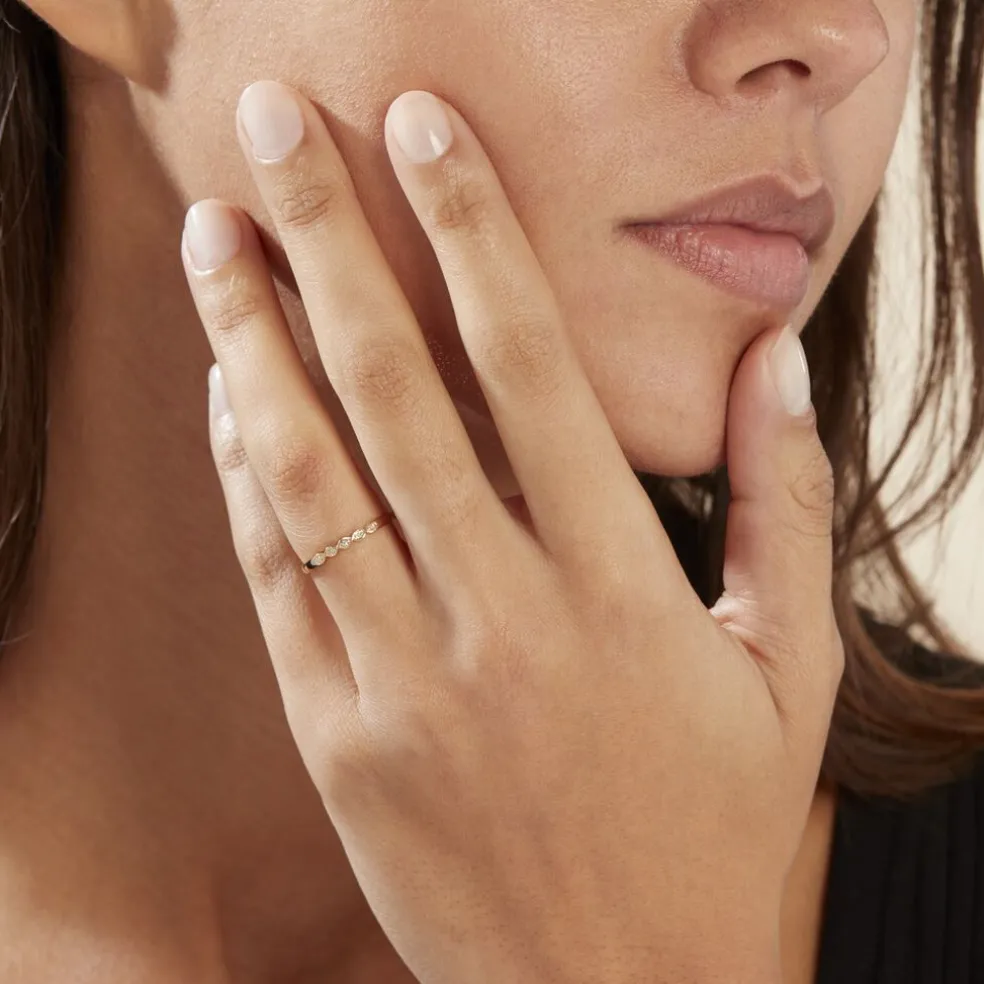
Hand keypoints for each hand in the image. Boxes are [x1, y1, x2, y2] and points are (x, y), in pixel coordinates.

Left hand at [182, 81, 843, 983]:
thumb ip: (788, 509)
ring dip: (250, 341)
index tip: (424, 132)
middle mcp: (501, 618)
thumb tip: (778, 368)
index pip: (529, 366)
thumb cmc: (712, 834)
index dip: (474, 230)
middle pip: (392, 389)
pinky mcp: (339, 736)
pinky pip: (275, 578)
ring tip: (213, 238)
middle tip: (272, 129)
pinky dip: (241, 476)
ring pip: (305, 474)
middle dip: (327, 241)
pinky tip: (225, 392)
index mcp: (619, 591)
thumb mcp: (790, 674)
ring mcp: (404, 681)